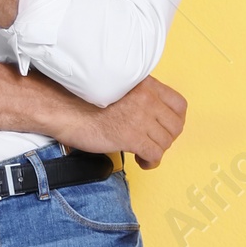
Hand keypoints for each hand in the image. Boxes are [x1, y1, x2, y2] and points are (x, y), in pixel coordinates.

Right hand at [58, 75, 187, 168]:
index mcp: (146, 84)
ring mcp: (140, 117)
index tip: (166, 128)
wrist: (65, 108)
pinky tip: (141, 161)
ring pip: (166, 142)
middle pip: (175, 126)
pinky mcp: (131, 136)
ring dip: (157, 151)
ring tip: (144, 153)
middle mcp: (147, 98)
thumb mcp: (119, 87)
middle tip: (154, 143)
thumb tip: (154, 114)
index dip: (176, 120)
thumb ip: (139, 95)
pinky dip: (151, 162)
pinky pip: (154, 155)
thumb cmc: (85, 100)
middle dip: (166, 139)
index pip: (180, 104)